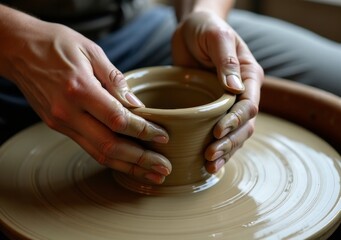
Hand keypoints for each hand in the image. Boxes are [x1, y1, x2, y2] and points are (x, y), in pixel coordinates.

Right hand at [1, 16, 170, 183]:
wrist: (16, 49)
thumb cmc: (55, 43)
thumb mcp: (90, 51)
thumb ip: (115, 79)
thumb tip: (137, 104)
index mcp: (79, 89)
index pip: (118, 120)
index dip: (143, 131)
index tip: (163, 137)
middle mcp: (68, 112)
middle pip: (110, 146)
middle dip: (141, 160)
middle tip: (164, 168)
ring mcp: (61, 123)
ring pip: (99, 154)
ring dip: (128, 166)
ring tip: (151, 174)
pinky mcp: (58, 126)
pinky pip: (88, 148)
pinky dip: (111, 158)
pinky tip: (128, 162)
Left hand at [172, 11, 263, 172]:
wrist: (191, 29)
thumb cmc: (205, 29)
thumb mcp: (217, 38)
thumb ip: (227, 61)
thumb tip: (234, 89)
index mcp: (248, 76)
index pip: (249, 106)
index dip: (236, 121)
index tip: (218, 131)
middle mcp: (242, 93)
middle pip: (244, 125)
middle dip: (229, 142)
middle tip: (210, 155)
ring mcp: (227, 103)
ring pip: (234, 133)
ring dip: (224, 151)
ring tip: (209, 165)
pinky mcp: (211, 109)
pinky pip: (219, 132)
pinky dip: (216, 147)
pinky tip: (205, 161)